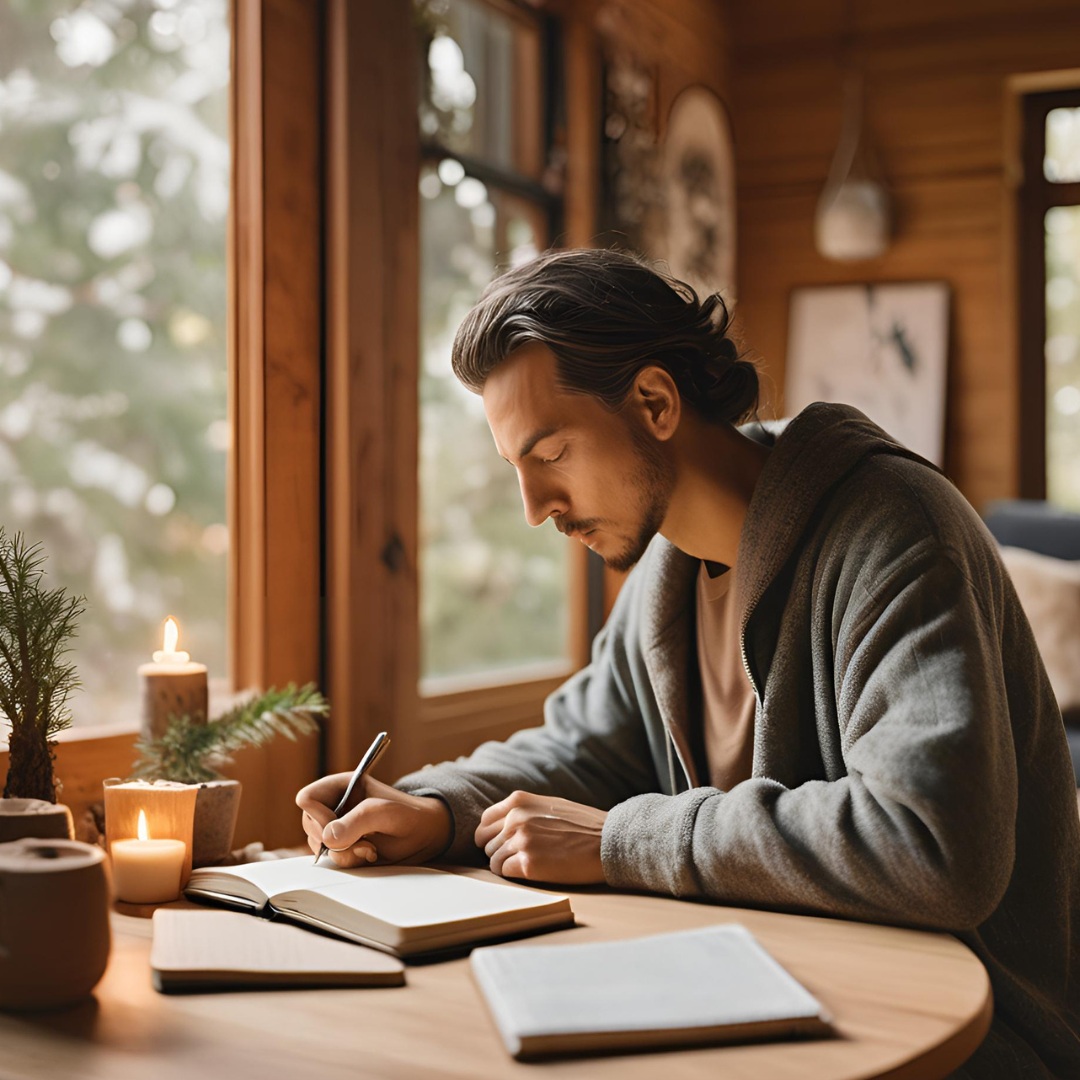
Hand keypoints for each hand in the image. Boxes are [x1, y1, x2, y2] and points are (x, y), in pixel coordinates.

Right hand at [295, 773, 451, 868]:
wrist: (423, 836)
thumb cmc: (409, 815)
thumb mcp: (388, 813)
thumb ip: (359, 820)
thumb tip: (329, 838)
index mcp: (341, 786)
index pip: (307, 799)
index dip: (318, 817)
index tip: (340, 829)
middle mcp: (334, 805)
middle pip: (309, 825)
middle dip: (335, 841)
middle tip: (365, 843)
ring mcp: (336, 827)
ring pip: (318, 846)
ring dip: (344, 853)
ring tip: (370, 848)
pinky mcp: (341, 846)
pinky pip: (330, 859)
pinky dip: (348, 861)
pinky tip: (369, 855)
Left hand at [473, 791, 606, 884]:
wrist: (608, 841)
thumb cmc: (583, 825)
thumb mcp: (549, 804)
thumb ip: (524, 810)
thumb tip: (502, 823)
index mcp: (518, 801)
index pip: (485, 821)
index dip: (491, 835)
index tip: (500, 843)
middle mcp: (515, 818)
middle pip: (486, 842)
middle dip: (498, 851)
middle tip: (517, 857)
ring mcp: (520, 840)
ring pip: (493, 860)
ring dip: (507, 865)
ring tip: (530, 864)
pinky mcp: (528, 864)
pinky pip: (503, 872)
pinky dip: (514, 875)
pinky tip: (533, 871)